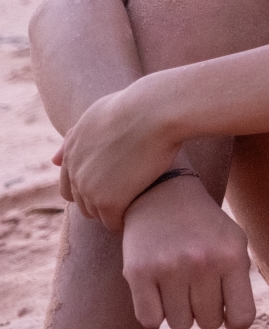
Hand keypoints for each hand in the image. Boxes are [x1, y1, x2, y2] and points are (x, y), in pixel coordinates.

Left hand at [54, 78, 178, 231]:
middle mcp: (74, 171)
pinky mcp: (108, 201)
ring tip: (136, 204)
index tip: (116, 185)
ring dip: (113, 212)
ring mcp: (89, 187)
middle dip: (102, 201)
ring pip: (96, 214)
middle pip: (82, 202)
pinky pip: (112, 222)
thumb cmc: (137, 106)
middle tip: (129, 195)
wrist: (155, 112)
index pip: (70, 185)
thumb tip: (53, 160)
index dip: (92, 188)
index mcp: (71, 150)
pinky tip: (139, 212)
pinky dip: (123, 220)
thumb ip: (75, 138)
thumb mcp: (98, 115)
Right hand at [120, 172, 257, 328]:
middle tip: (198, 289)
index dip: (236, 323)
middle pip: (209, 323)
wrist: (162, 195)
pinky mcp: (137, 273)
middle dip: (205, 312)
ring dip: (179, 312)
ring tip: (178, 285)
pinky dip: (154, 313)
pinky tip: (157, 290)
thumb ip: (239, 281)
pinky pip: (149, 321)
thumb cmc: (204, 227)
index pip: (242, 317)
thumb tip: (236, 325)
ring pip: (180, 325)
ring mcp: (169, 268)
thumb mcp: (234, 242)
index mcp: (232, 255)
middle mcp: (202, 262)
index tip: (228, 315)